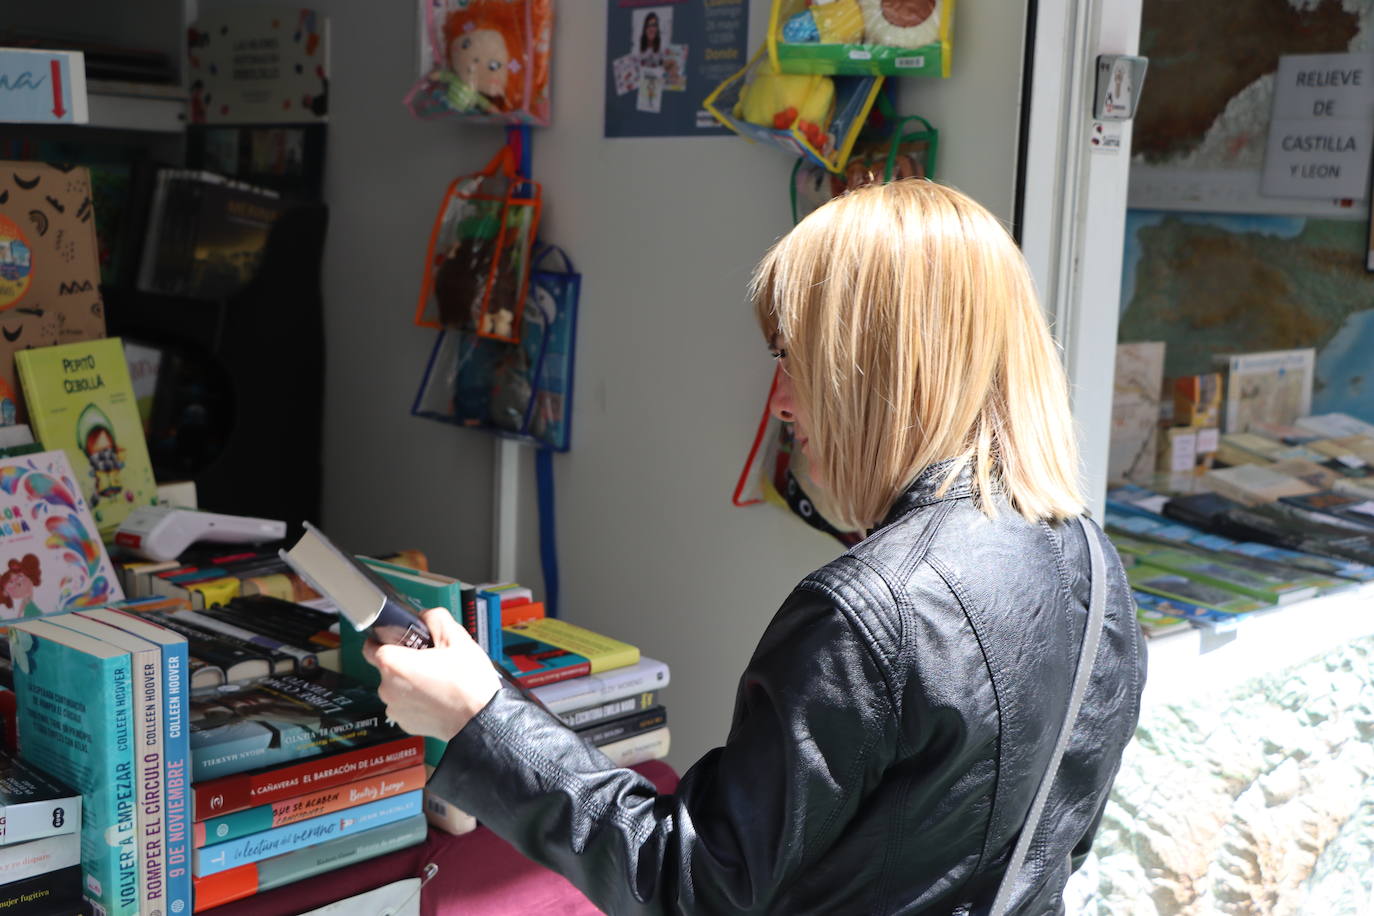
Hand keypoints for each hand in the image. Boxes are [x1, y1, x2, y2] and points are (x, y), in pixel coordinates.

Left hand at [362, 608, 500, 741]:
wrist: (481, 719)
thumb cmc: (469, 682)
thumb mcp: (457, 638)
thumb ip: (435, 618)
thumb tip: (425, 617)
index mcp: (394, 664)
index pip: (371, 646)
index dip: (385, 640)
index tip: (400, 640)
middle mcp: (387, 688)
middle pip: (387, 668)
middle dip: (404, 662)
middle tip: (430, 660)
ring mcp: (395, 709)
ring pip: (396, 687)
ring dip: (409, 682)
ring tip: (436, 681)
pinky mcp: (404, 724)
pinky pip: (404, 705)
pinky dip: (415, 700)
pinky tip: (436, 697)